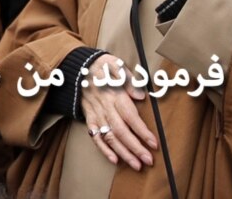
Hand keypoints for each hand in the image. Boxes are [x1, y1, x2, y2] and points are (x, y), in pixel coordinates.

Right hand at [80, 54, 156, 170]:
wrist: (77, 69)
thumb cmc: (102, 67)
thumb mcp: (116, 65)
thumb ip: (129, 80)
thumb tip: (141, 96)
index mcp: (114, 94)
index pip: (130, 116)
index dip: (142, 131)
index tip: (154, 144)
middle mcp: (105, 107)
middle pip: (121, 131)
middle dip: (135, 148)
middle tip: (148, 161)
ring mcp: (96, 114)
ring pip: (110, 137)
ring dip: (123, 153)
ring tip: (136, 165)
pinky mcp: (89, 119)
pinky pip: (95, 137)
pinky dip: (104, 149)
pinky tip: (114, 160)